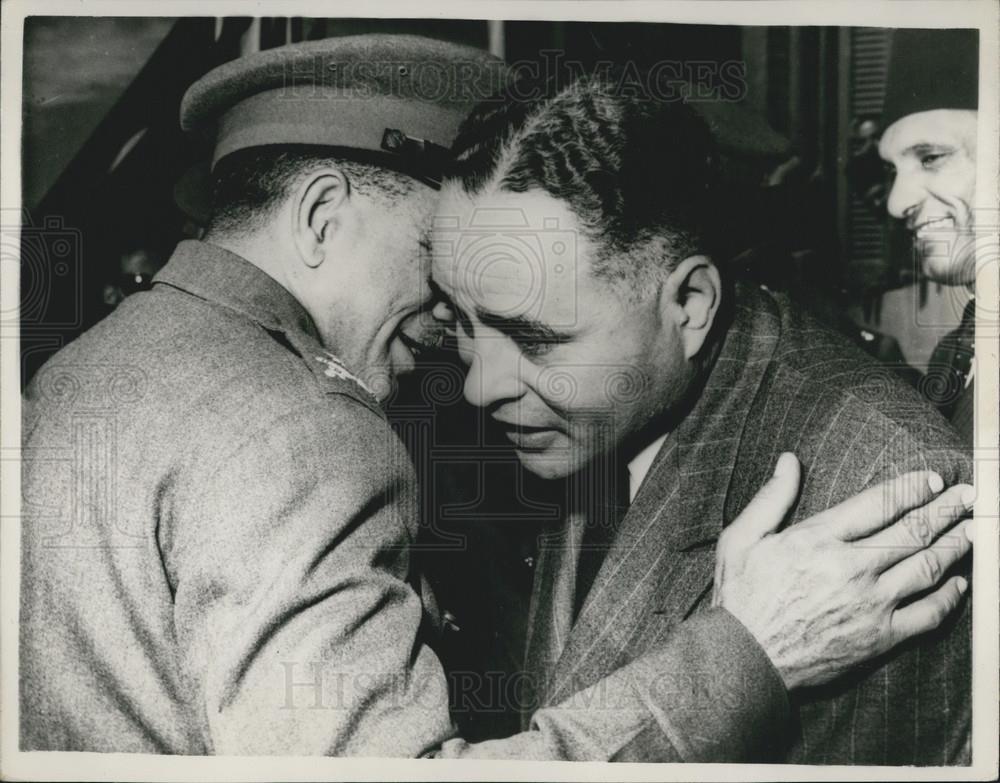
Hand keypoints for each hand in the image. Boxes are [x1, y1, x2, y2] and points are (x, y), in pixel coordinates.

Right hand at [713, 453, 972, 690]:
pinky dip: (950, 597)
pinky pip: (928, 614)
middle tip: (968, 497)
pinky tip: (959, 584)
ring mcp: (871, 604)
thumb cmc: (739, 596)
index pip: (879, 504)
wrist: (745, 658)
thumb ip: (770, 497)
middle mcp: (852, 568)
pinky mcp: (880, 637)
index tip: (932, 479)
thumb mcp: (740, 538)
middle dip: (946, 510)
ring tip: (972, 531)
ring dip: (956, 546)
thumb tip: (789, 460)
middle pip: (913, 531)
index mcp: (819, 539)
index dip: (911, 488)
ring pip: (928, 567)